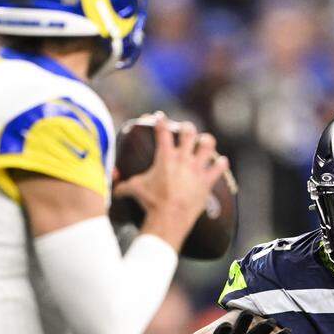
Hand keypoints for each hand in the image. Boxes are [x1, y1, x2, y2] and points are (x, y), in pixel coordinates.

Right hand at [115, 114, 229, 249]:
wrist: (169, 217)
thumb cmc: (151, 202)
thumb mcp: (134, 190)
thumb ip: (123, 186)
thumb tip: (112, 189)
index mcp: (165, 157)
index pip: (162, 131)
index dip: (161, 121)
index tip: (160, 116)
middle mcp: (182, 158)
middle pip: (188, 132)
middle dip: (187, 128)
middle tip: (186, 130)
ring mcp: (196, 169)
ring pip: (207, 145)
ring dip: (206, 142)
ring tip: (204, 142)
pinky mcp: (207, 181)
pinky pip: (218, 168)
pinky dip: (220, 164)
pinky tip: (221, 162)